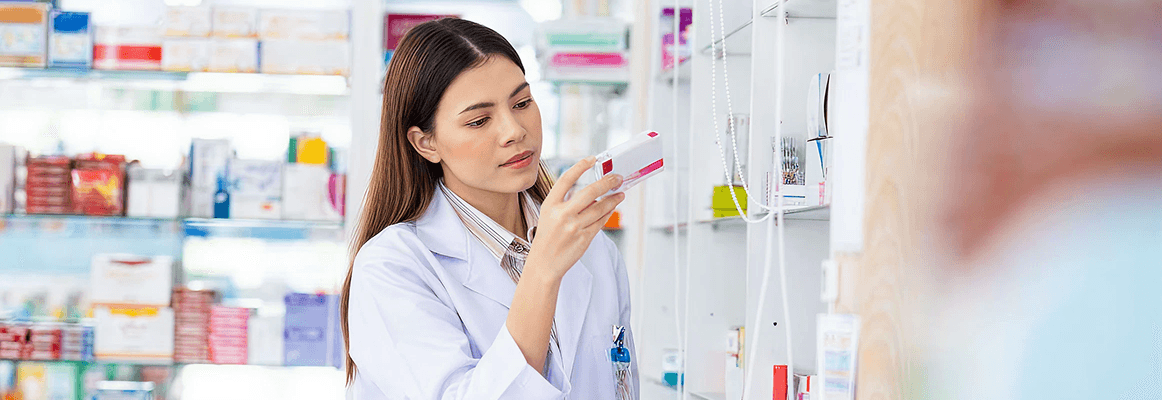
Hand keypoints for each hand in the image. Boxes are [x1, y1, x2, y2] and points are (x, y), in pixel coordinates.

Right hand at [527, 157, 625, 279]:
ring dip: (613, 199)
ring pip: (600, 208)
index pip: (567, 179)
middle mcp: (562, 215)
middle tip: (617, 178)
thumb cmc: (547, 238)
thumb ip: (567, 203)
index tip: (593, 158)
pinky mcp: (584, 239)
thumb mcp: (549, 215)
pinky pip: (601, 222)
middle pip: (590, 192)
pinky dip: (608, 213)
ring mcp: (574, 227)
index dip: (580, 166)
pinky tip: (612, 208)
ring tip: (620, 194)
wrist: (544, 264)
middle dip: (607, 182)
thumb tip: (593, 194)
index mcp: (550, 205)